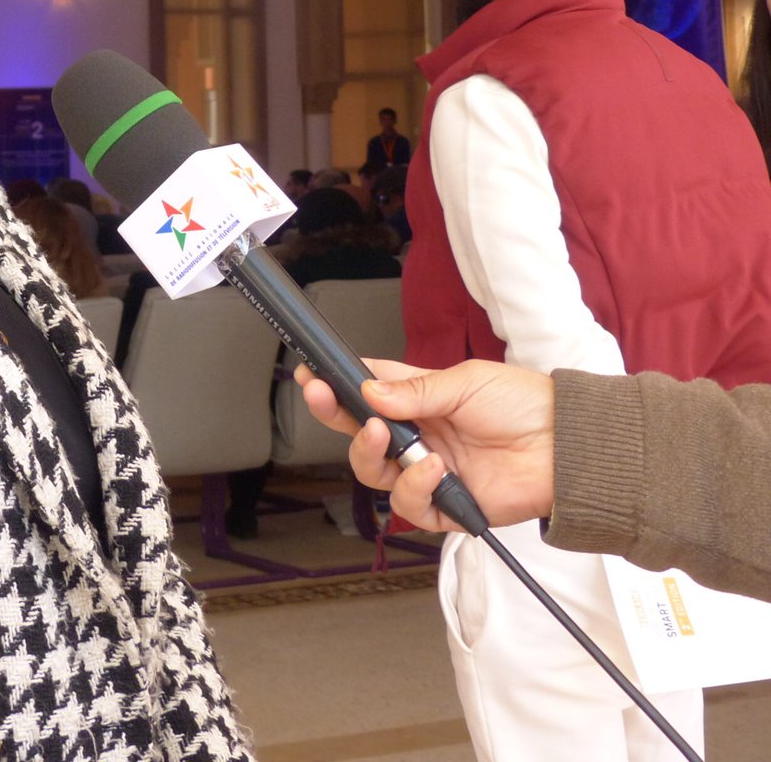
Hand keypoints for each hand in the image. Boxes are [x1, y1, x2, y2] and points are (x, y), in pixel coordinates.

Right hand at [293, 358, 555, 532]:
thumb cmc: (527, 406)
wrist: (570, 448)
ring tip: (386, 436)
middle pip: (360, 433)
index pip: (368, 391)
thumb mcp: (466, 382)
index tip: (311, 376)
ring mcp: (428, 472)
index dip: (337, 386)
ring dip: (370, 452)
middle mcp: (419, 437)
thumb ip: (415, 391)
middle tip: (322, 397)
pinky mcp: (446, 506)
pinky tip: (434, 469)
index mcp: (420, 400)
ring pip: (374, 472)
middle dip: (335, 416)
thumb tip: (369, 394)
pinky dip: (415, 486)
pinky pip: (410, 504)